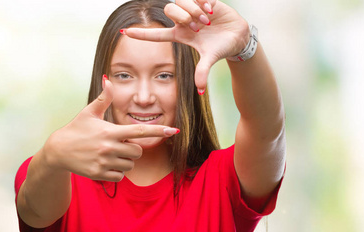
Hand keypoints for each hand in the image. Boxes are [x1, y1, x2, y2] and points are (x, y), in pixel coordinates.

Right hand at [42, 77, 178, 181]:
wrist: (58, 151)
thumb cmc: (76, 129)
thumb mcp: (89, 112)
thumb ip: (104, 99)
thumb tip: (109, 80)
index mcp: (110, 131)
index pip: (140, 131)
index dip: (158, 130)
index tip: (174, 131)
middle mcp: (109, 147)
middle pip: (138, 151)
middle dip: (132, 149)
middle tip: (117, 145)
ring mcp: (104, 162)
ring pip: (130, 165)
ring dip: (124, 161)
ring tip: (109, 154)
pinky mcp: (99, 174)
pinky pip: (120, 176)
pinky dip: (117, 172)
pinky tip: (105, 164)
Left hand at [122, 0, 248, 91]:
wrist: (238, 36)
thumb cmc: (221, 48)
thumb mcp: (210, 59)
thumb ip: (203, 72)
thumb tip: (200, 90)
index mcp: (181, 35)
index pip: (156, 35)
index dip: (141, 34)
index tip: (125, 32)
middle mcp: (183, 21)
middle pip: (168, 9)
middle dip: (183, 16)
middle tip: (198, 26)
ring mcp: (193, 9)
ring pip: (180, 0)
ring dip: (194, 10)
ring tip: (207, 20)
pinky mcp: (203, 0)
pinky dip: (203, 3)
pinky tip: (212, 11)